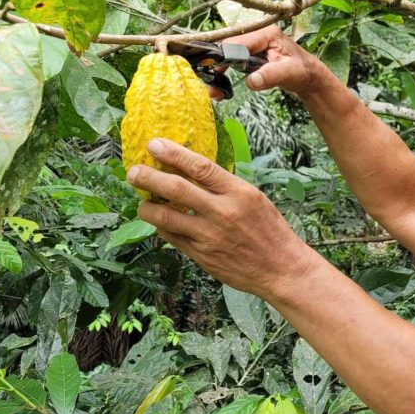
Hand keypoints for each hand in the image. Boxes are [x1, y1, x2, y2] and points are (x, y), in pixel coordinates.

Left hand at [126, 138, 312, 297]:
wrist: (281, 269)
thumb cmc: (270, 231)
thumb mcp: (254, 199)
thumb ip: (225, 186)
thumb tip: (193, 171)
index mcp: (239, 193)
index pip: (200, 166)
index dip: (173, 153)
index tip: (153, 144)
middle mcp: (222, 212)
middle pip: (175, 188)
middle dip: (148, 177)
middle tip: (133, 172)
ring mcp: (209, 236)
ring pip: (165, 216)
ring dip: (147, 206)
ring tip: (142, 201)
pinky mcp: (201, 256)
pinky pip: (172, 237)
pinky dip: (161, 226)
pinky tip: (160, 220)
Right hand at [206, 25, 330, 99]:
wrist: (308, 75)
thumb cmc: (302, 70)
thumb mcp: (289, 73)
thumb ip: (271, 76)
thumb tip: (251, 80)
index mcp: (265, 33)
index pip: (238, 42)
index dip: (224, 55)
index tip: (212, 71)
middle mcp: (256, 34)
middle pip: (228, 46)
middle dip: (215, 65)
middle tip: (209, 86)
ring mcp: (252, 43)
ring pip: (227, 53)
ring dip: (217, 71)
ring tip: (213, 91)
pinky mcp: (249, 52)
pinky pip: (232, 60)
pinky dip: (224, 72)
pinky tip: (219, 89)